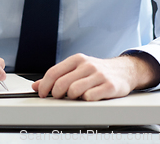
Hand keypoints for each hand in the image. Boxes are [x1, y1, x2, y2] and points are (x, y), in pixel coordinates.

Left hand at [32, 53, 159, 100]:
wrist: (124, 70)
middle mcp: (87, 65)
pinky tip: (88, 98)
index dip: (44, 85)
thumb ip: (57, 76)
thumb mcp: (76, 69)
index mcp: (77, 59)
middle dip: (56, 94)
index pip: (54, 72)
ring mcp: (98, 75)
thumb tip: (36, 85)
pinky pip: (90, 97)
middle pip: (62, 83)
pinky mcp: (109, 86)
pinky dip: (86, 100)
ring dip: (71, 98)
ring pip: (74, 91)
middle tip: (58, 97)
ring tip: (75, 97)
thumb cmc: (97, 71)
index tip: (42, 94)